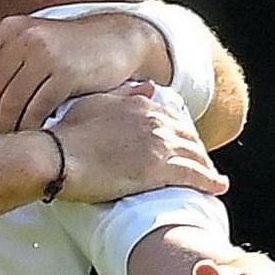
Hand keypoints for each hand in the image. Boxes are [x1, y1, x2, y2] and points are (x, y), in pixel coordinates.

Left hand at [0, 13, 167, 133]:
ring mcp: (44, 54)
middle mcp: (23, 38)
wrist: (114, 38)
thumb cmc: (67, 46)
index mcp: (9, 29)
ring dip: (8, 126)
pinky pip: (37, 109)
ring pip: (10, 102)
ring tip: (13, 135)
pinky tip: (35, 132)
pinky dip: (31, 126)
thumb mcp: (29, 41)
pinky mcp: (66, 73)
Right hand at [49, 84, 227, 201]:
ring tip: (214, 177)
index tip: (184, 140)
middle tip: (202, 161)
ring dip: (207, 165)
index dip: (180, 130)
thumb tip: (147, 88)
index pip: (171, 116)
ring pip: (195, 154)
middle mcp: (154, 120)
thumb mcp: (93, 103)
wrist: (56, 156)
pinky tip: (218, 187)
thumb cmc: (65, 133)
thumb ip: (123, 95)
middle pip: (187, 134)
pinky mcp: (159, 170)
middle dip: (197, 148)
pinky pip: (195, 174)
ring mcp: (159, 144)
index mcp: (138, 103)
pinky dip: (210, 180)